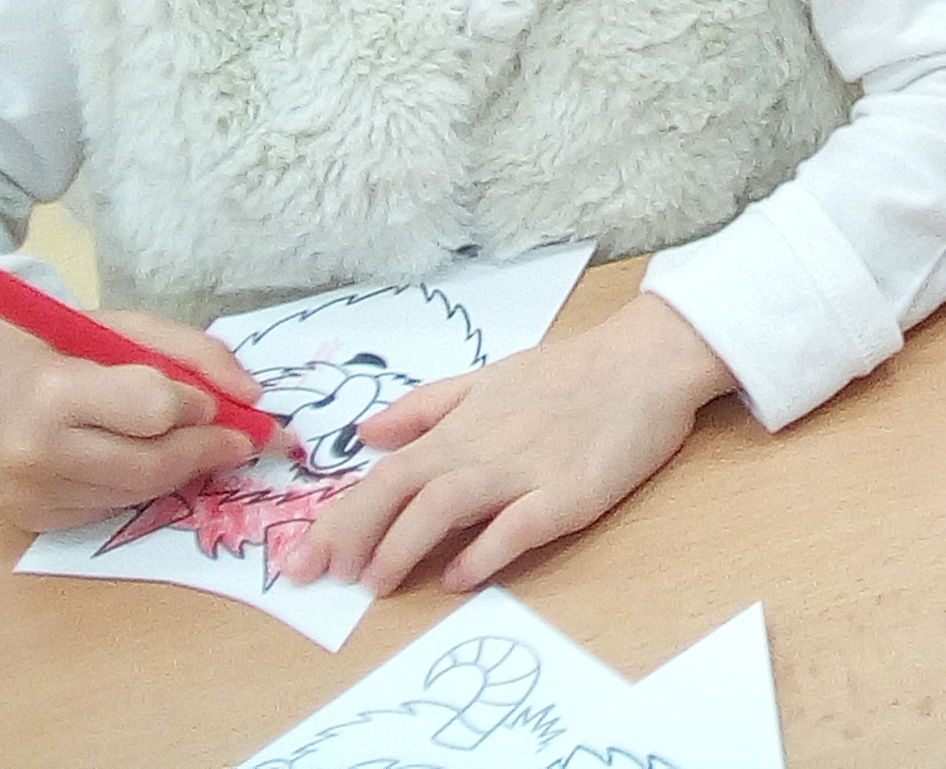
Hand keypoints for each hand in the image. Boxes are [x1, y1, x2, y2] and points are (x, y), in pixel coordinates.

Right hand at [0, 303, 261, 531]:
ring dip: (182, 470)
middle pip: (153, 465)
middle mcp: (35, 452)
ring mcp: (30, 496)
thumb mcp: (130, 327)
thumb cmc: (64, 346)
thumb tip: (253, 398)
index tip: (213, 401)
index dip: (195, 406)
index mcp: (54, 392)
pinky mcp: (34, 521)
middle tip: (245, 439)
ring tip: (199, 444)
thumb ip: (197, 354)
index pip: (154, 410)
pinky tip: (141, 459)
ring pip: (141, 493)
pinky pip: (115, 509)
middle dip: (208, 450)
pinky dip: (143, 486)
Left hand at [290, 292, 733, 595]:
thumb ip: (426, 408)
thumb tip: (363, 435)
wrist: (645, 360)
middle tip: (319, 579)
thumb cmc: (568, 373)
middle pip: (401, 490)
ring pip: (446, 505)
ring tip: (376, 584)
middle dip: (352, 535)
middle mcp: (482, 448)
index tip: (300, 557)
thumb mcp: (488, 379)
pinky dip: (484, 551)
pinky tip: (459, 577)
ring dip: (404, 545)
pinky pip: (517, 525)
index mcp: (461, 426)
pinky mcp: (570, 492)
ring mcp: (526, 470)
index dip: (339, 514)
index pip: (384, 473)